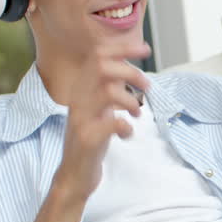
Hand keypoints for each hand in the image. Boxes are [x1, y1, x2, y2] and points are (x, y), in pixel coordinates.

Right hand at [53, 38, 151, 202]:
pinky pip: (110, 123)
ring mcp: (81, 118)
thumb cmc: (92, 139)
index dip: (123, 48)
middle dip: (130, 72)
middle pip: (102, 67)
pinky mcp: (87, 139)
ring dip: (131, 100)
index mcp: (82, 89)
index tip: (145, 48)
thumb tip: (128, 68)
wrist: (74, 174)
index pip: (98, 56)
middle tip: (147, 87)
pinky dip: (126, 126)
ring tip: (138, 114)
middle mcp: (78, 99)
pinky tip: (128, 133)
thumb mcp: (100, 108)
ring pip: (106, 91)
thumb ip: (109, 88)